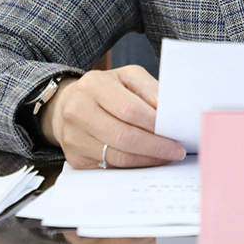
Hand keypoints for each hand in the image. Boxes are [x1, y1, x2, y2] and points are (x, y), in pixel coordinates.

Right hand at [40, 66, 185, 168]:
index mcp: (93, 86)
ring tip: (166, 156)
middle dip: (155, 146)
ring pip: (118, 156)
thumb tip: (167, 111)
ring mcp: (73, 138)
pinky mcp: (75, 158)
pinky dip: (133, 165)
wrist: (67, 104)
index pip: (129, 109)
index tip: (175, 132)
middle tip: (176, 150)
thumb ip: (149, 89)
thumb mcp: (127, 77)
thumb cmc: (105, 89)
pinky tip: (146, 159)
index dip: (154, 124)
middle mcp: (78, 111)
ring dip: (146, 159)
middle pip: (123, 136)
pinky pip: (110, 166)